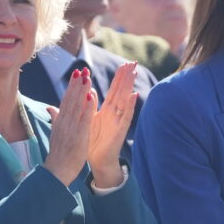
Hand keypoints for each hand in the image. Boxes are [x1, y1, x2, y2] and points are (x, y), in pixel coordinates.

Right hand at [42, 67, 93, 185]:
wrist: (56, 171)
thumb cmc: (58, 154)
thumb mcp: (55, 133)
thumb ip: (54, 118)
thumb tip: (50, 107)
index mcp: (60, 121)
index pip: (66, 100)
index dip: (72, 86)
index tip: (77, 73)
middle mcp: (64, 122)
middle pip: (71, 99)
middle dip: (77, 84)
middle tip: (83, 69)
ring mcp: (71, 128)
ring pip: (77, 106)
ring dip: (82, 91)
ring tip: (87, 77)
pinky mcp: (78, 136)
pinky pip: (83, 119)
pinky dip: (86, 108)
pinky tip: (90, 97)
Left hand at [88, 62, 136, 186]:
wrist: (97, 160)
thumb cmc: (93, 142)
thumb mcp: (89, 120)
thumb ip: (90, 105)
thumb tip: (90, 90)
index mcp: (106, 110)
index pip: (114, 90)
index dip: (119, 77)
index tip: (124, 64)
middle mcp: (114, 114)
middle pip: (121, 91)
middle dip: (127, 77)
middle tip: (133, 62)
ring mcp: (118, 121)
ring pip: (124, 100)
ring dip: (129, 86)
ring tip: (134, 72)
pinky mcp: (120, 130)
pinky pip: (126, 116)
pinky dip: (130, 106)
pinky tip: (134, 95)